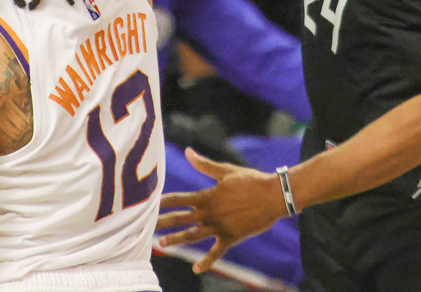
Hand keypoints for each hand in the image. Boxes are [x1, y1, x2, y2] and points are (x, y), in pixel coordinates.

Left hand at [157, 149, 287, 272]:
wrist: (272, 197)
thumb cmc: (250, 180)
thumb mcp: (226, 171)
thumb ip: (204, 165)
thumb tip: (188, 152)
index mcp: (207, 196)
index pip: (180, 198)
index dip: (164, 201)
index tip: (150, 203)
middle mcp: (210, 213)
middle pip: (182, 219)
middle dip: (164, 222)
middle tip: (148, 228)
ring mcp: (219, 228)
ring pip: (193, 236)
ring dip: (177, 240)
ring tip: (162, 245)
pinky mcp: (230, 238)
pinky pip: (215, 252)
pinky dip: (206, 261)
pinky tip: (196, 268)